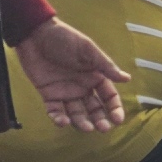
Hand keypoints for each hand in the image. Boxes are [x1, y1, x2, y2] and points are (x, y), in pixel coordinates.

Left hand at [16, 19, 130, 132]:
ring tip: (86, 128)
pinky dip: (58, 118)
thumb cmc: (64, 38)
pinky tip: (63, 122)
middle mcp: (82, 86)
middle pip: (94, 109)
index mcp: (94, 76)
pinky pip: (55, 111)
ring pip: (76, 113)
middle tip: (103, 128)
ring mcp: (65, 92)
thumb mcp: (87, 50)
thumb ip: (105, 66)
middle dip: (100, 119)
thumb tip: (127, 78)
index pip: (108, 96)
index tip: (117, 119)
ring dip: (81, 122)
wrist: (35, 33)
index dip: (114, 108)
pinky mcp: (48, 95)